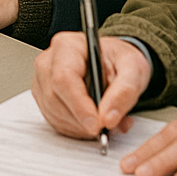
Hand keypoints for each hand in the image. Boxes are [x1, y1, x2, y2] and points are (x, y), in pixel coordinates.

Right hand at [32, 32, 147, 139]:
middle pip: (54, 98)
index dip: (79, 105)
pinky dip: (76, 130)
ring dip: (81, 128)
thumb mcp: (133, 68)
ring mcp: (43, 79)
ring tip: (105, 123)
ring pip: (54, 113)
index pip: (64, 78)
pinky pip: (55, 121)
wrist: (114, 62)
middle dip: (83, 120)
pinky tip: (92, 123)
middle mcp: (49, 61)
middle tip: (108, 126)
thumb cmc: (119, 60)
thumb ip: (124, 91)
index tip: (98, 125)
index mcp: (67, 46)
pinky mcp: (44, 97)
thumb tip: (109, 118)